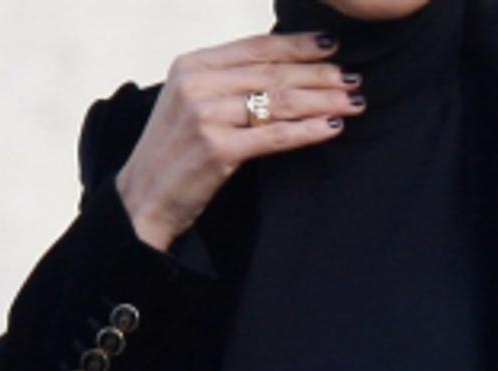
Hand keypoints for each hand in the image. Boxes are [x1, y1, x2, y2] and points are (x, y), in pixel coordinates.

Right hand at [115, 32, 363, 250]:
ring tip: (354, 101)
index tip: (333, 46)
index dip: (298, 45)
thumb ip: (226, 82)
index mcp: (191, 65)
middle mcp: (197, 84)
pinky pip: (275, 135)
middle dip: (320, 74)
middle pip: (273, 73)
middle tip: (355, 78)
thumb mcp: (190, 103)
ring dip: (323, 100)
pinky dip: (309, 130)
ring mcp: (205, 116)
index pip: (256, 47)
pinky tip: (334, 127)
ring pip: (279, 101)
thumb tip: (282, 68)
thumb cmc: (175, 153)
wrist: (143, 199)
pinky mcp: (217, 149)